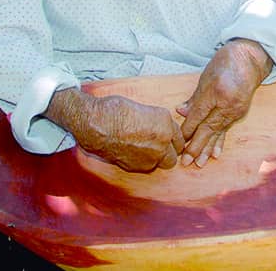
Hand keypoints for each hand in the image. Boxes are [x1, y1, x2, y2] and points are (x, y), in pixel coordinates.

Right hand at [45, 88, 184, 172]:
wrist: (95, 124)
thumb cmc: (115, 111)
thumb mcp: (143, 109)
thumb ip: (157, 122)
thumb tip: (161, 129)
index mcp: (165, 122)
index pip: (180, 137)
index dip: (172, 138)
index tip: (167, 139)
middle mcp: (163, 140)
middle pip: (175, 154)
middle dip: (169, 151)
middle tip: (158, 146)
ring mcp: (152, 155)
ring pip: (164, 163)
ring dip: (158, 159)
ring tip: (144, 150)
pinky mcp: (139, 167)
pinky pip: (148, 167)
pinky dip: (143, 163)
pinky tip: (133, 153)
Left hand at [176, 38, 272, 166]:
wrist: (250, 59)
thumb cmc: (225, 62)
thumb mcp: (206, 76)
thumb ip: (195, 98)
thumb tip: (180, 112)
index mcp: (216, 91)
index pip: (199, 115)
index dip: (188, 129)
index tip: (178, 142)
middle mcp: (228, 103)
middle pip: (209, 128)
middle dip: (196, 146)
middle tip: (185, 161)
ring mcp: (236, 110)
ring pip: (218, 132)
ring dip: (207, 149)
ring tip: (199, 163)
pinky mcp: (239, 113)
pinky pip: (226, 130)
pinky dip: (219, 142)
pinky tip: (215, 155)